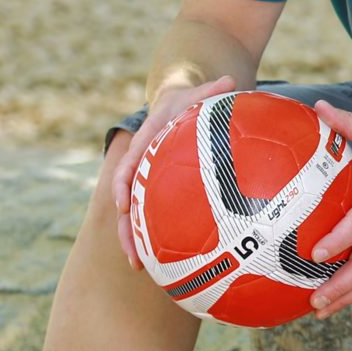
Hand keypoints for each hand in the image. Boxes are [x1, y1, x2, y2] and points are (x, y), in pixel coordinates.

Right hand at [110, 75, 237, 265]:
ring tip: (140, 268)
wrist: (178, 104)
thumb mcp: (198, 93)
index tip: (121, 203)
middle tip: (132, 255)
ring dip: (135, 240)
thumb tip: (230, 81)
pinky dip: (157, 237)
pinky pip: (154, 215)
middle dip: (125, 228)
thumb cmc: (189, 100)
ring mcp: (147, 180)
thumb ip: (211, 91)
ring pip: (134, 214)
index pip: (128, 164)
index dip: (122, 184)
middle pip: (125, 200)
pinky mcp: (158, 191)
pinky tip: (170, 261)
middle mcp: (141, 165)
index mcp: (145, 143)